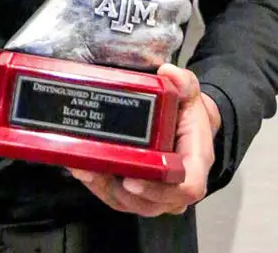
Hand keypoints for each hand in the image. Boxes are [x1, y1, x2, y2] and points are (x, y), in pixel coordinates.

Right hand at [7, 0, 191, 68]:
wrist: (63, 33)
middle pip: (180, 3)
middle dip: (160, 6)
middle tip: (133, 9)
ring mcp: (161, 28)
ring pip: (175, 28)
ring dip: (157, 29)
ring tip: (129, 28)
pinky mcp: (156, 54)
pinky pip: (167, 51)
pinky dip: (151, 50)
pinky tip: (129, 45)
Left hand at [69, 65, 218, 216]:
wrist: (187, 125)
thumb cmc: (188, 114)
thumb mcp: (190, 93)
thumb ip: (184, 82)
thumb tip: (169, 72)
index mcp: (194, 165)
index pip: (184, 188)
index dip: (158, 189)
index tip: (131, 180)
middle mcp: (176, 188)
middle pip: (151, 202)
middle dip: (119, 190)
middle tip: (94, 171)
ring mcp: (156, 194)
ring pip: (131, 204)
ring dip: (104, 189)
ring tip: (83, 169)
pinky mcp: (138, 193)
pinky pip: (119, 198)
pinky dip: (100, 187)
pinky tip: (83, 169)